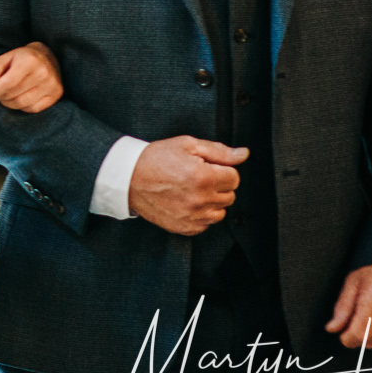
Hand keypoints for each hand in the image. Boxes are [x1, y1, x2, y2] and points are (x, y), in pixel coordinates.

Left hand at [0, 42, 62, 112]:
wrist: (48, 56)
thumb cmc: (22, 58)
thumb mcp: (6, 57)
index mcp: (30, 60)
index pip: (8, 82)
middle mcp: (43, 73)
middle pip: (14, 94)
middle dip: (0, 96)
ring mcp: (52, 85)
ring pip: (22, 104)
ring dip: (9, 103)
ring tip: (5, 96)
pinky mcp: (57, 95)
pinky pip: (33, 109)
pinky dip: (22, 107)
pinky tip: (19, 98)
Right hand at [128, 136, 246, 235]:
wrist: (128, 178)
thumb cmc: (156, 158)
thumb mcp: (187, 145)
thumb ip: (219, 151)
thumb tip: (243, 154)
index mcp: (203, 177)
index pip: (234, 178)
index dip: (222, 170)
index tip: (207, 167)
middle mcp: (200, 200)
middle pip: (230, 195)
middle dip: (218, 185)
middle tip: (198, 177)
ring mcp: (193, 216)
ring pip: (220, 212)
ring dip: (212, 201)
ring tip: (192, 190)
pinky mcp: (185, 227)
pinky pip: (206, 224)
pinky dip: (201, 214)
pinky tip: (186, 202)